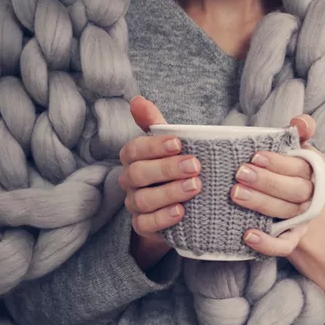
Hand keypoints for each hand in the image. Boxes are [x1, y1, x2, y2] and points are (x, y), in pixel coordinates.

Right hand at [120, 96, 202, 267]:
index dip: (154, 146)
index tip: (179, 143)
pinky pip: (145, 224)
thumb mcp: (169, 144)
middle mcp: (130, 181)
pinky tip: (181, 212)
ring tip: (195, 187)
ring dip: (169, 193)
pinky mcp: (142, 226)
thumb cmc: (174, 168)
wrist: (180, 207)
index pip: (134, 149)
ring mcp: (134, 204)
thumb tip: (136, 99)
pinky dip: (163, 218)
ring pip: (143, 200)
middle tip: (195, 166)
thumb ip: (154, 123)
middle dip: (167, 169)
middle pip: (138, 174)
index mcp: (133, 158)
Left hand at [231, 114, 324, 256]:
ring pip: (287, 213)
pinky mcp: (292, 239)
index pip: (301, 166)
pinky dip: (267, 243)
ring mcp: (303, 219)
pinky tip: (248, 235)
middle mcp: (312, 195)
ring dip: (261, 204)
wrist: (292, 208)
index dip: (278, 162)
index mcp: (314, 170)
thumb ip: (298, 132)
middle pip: (296, 190)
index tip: (255, 155)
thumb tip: (301, 122)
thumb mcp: (293, 149)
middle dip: (267, 182)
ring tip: (236, 194)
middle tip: (240, 173)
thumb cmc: (286, 170)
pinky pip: (284, 245)